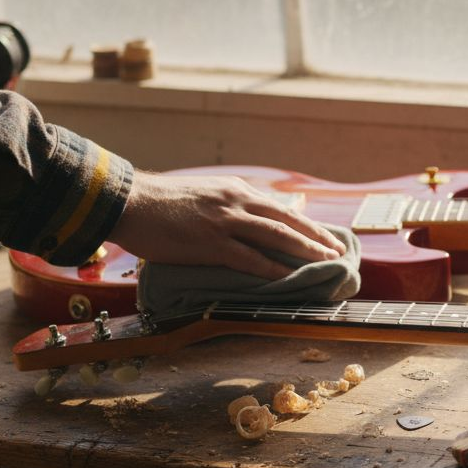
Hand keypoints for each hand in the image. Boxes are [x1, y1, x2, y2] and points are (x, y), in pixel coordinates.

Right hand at [108, 172, 348, 279]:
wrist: (128, 201)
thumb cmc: (162, 202)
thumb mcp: (206, 193)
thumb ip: (234, 203)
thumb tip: (252, 213)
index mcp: (236, 190)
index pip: (281, 207)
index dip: (308, 223)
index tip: (327, 235)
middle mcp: (237, 201)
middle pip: (288, 220)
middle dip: (317, 236)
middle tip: (339, 251)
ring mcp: (225, 221)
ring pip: (277, 236)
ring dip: (306, 250)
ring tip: (327, 262)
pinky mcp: (210, 242)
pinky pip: (250, 258)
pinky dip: (274, 268)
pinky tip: (290, 277)